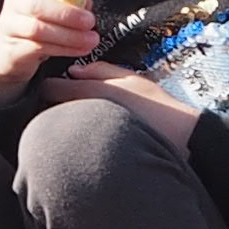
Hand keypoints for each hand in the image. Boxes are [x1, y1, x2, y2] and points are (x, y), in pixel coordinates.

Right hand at [0, 0, 97, 97]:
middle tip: (90, 21)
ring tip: (91, 39)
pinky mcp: (12, 50)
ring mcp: (10, 28)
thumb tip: (87, 3)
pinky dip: (64, 50)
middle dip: (67, 14)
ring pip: (39, 31)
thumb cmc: (36, 25)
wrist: (9, 55)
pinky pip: (39, 49)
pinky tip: (80, 50)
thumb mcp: (51, 7)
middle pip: (35, 5)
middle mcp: (14, 4)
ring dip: (70, 36)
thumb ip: (68, 0)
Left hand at [38, 61, 202, 145]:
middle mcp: (80, 116)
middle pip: (49, 110)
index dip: (52, 85)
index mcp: (87, 94)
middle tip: (71, 104)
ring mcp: (83, 139)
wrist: (179, 141)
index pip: (49, 88)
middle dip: (54, 106)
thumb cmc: (158, 108)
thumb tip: (74, 71)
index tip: (60, 86)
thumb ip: (100, 70)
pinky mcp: (90, 157)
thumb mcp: (132, 79)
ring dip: (63, 124)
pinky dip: (74, 141)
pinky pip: (71, 145)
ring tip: (83, 124)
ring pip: (59, 129)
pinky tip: (92, 140)